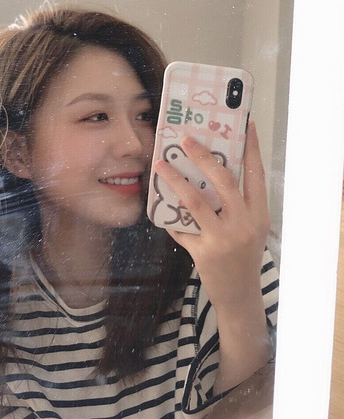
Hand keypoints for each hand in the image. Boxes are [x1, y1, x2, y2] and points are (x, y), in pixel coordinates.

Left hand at [153, 121, 268, 310]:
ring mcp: (223, 238)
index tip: (246, 124)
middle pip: (224, 181)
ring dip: (175, 180)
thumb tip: (209, 175)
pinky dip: (170, 216)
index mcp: (258, 214)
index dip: (252, 149)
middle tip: (186, 139)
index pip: (256, 174)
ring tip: (160, 164)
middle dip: (204, 156)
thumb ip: (237, 205)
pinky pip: (181, 228)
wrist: (239, 294)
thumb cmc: (243, 256)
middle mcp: (244, 223)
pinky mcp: (203, 252)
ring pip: (195, 201)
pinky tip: (160, 204)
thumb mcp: (250, 229)